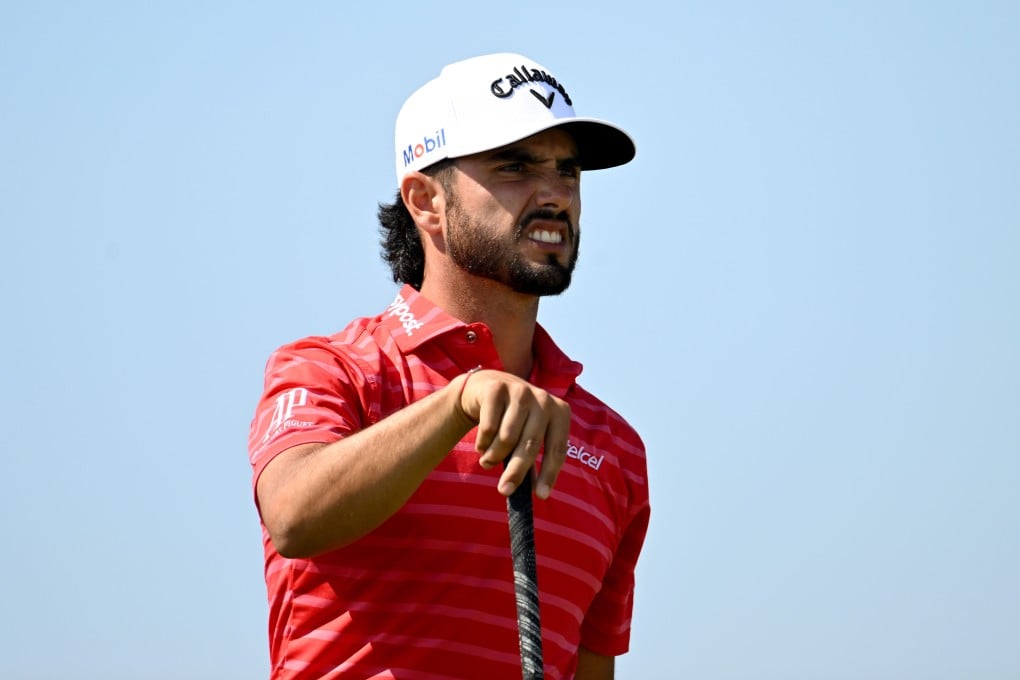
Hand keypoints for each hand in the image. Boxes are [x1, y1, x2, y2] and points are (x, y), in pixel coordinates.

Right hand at [455, 369, 570, 499]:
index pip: (558, 449)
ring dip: (494, 456)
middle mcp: (543, 399)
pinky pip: (488, 427)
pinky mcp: (496, 389)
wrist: (486, 388)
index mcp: (560, 412)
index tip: (541, 496)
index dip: (550, 474)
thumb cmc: (513, 420)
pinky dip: (483, 443)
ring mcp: (520, 391)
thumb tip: (538, 494)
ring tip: (487, 462)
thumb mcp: (529, 435)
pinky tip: (482, 445)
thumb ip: (534, 459)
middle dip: (516, 472)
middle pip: (530, 445)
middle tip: (504, 490)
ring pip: (507, 437)